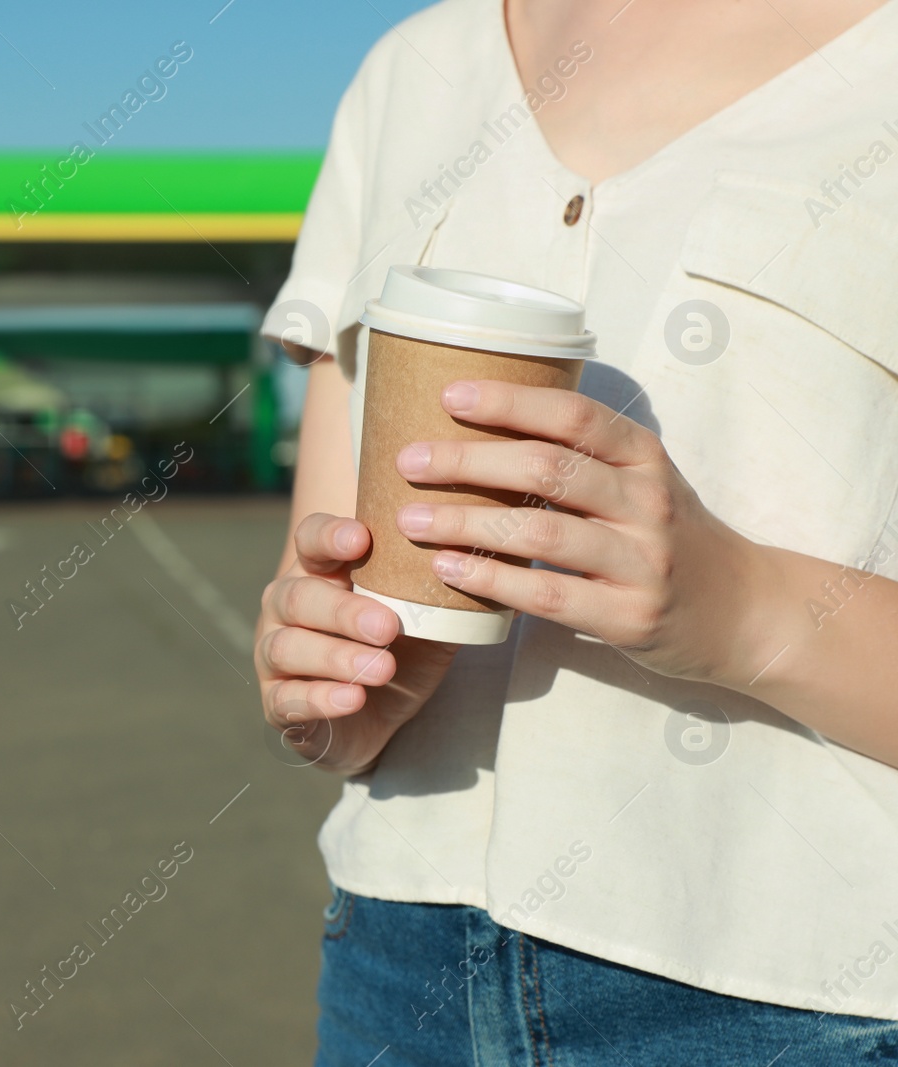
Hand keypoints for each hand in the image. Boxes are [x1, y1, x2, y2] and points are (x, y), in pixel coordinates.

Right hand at [257, 513, 459, 774]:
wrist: (377, 720)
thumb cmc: (398, 651)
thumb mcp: (424, 616)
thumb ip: (437, 586)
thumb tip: (484, 550)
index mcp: (319, 573)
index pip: (310, 541)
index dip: (329, 537)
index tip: (361, 539)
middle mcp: (286, 608)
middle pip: (297, 597)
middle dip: (343, 611)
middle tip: (388, 626)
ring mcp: (273, 656)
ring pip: (286, 647)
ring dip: (335, 657)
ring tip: (380, 669)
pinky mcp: (277, 703)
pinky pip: (285, 700)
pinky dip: (318, 699)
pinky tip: (351, 699)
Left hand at [395, 379, 766, 682]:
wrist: (744, 612)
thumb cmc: (667, 538)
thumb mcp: (639, 482)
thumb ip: (579, 458)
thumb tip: (475, 429)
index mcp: (644, 456)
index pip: (573, 414)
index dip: (509, 401)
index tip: (448, 395)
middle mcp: (647, 501)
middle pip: (547, 468)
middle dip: (468, 460)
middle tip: (408, 460)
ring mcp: (643, 561)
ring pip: (542, 533)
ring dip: (467, 522)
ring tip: (412, 518)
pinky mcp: (631, 616)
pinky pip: (549, 596)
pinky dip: (492, 580)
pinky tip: (447, 570)